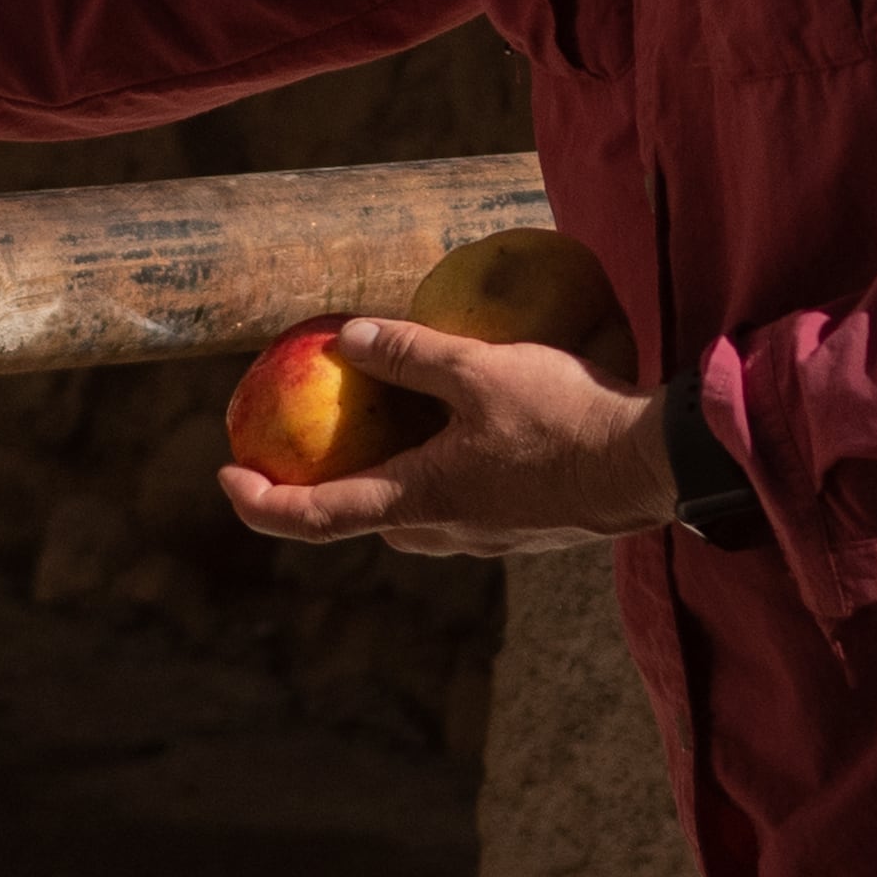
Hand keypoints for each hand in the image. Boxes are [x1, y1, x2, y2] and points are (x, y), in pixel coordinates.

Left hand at [220, 315, 678, 558]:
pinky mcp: (519, 528)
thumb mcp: (480, 368)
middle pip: (360, 519)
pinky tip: (452, 431)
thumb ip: (411, 354)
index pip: (315, 517)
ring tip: (375, 429)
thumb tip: (347, 339)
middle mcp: (443, 532)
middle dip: (320, 489)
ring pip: (410, 516)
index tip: (226, 476)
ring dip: (381, 479)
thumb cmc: (564, 417)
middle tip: (300, 443)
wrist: (650, 467)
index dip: (260, 503)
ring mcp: (484, 537)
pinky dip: (430, 474)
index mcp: (420, 500)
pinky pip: (454, 506)